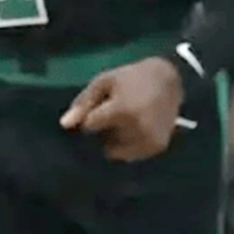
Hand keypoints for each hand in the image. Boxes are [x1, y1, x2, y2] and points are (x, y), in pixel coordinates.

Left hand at [60, 57, 183, 161]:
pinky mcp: (157, 147)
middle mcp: (137, 128)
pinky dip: (129, 145)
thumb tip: (64, 125)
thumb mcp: (103, 82)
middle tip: (114, 115)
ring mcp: (149, 140)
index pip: (89, 127)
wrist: (169, 80)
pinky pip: (131, 155)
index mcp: (122, 110)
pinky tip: (135, 129)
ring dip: (115, 141)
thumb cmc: (131, 78)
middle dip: (103, 132)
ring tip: (125, 121)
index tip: (95, 111)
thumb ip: (83, 103)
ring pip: (116, 152)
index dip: (88, 120)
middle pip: (103, 142)